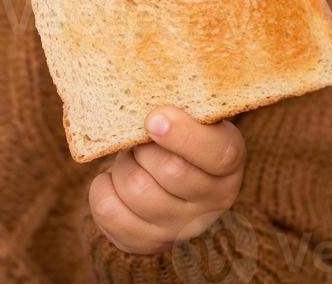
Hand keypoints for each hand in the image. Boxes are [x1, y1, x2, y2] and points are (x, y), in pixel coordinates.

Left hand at [88, 105, 245, 255]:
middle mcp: (212, 201)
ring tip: (129, 156)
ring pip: (137, 189)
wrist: (171, 187)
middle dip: (144, 144)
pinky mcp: (147, 241)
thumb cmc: (179, 137)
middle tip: (139, 134)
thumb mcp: (194, 118)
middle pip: (170, 170)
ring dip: (123, 164)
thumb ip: (181, 105)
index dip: (183, 135)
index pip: (217, 154)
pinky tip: (113, 178)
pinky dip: (102, 187)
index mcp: (229, 162)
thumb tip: (145, 89)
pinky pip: (109, 211)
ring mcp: (180, 227)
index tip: (154, 117)